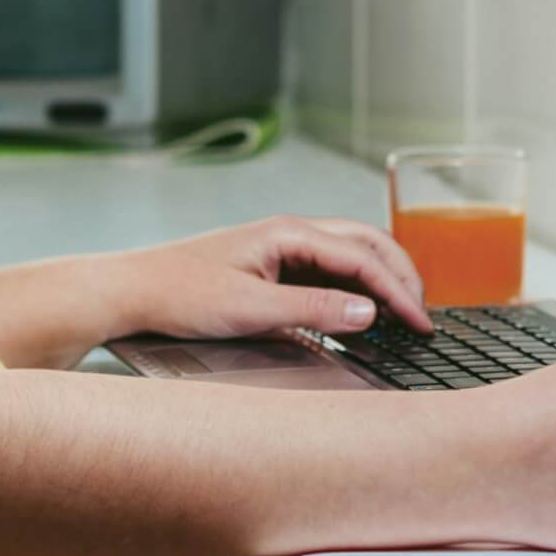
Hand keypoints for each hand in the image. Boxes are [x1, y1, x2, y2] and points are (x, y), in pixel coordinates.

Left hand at [109, 214, 429, 343]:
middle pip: (365, 244)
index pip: (363, 257)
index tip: (421, 323)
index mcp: (288, 233)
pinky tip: (361, 312)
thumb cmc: (180, 293)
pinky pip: (326, 271)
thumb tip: (369, 314)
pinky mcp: (271, 267)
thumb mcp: (250, 309)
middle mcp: (288, 233)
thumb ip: (313, 311)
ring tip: (404, 313)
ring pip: (348, 255)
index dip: (398, 291)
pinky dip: (354, 288)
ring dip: (380, 279)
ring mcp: (280, 248)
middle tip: (423, 315)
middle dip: (400, 275)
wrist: (133, 291)